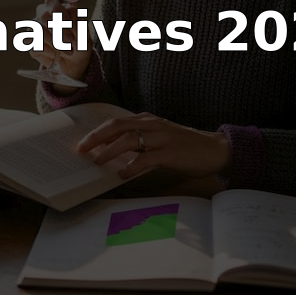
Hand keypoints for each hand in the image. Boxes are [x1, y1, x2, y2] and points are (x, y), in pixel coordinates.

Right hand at [27, 0, 92, 92]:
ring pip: (38, 30)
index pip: (52, 3)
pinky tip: (56, 55)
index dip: (61, 14)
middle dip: (58, 30)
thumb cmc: (79, 43)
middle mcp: (44, 15)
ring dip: (55, 42)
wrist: (74, 62)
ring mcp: (35, 28)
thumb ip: (78, 21)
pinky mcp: (30, 42)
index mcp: (57, 7)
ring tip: (68, 51)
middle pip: (43, 15)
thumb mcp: (84, 33)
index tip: (72, 26)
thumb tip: (72, 9)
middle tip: (70, 40)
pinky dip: (47, 51)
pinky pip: (33, 44)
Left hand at [76, 113, 230, 179]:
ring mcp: (162, 138)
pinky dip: (132, 166)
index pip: (116, 122)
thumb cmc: (184, 146)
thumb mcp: (159, 138)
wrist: (214, 149)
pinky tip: (123, 174)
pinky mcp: (170, 153)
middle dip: (96, 138)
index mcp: (147, 120)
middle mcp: (152, 125)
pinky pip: (146, 158)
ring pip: (129, 140)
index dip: (97, 132)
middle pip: (117, 127)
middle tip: (81, 149)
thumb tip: (113, 151)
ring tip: (97, 162)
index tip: (82, 142)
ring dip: (109, 151)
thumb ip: (139, 141)